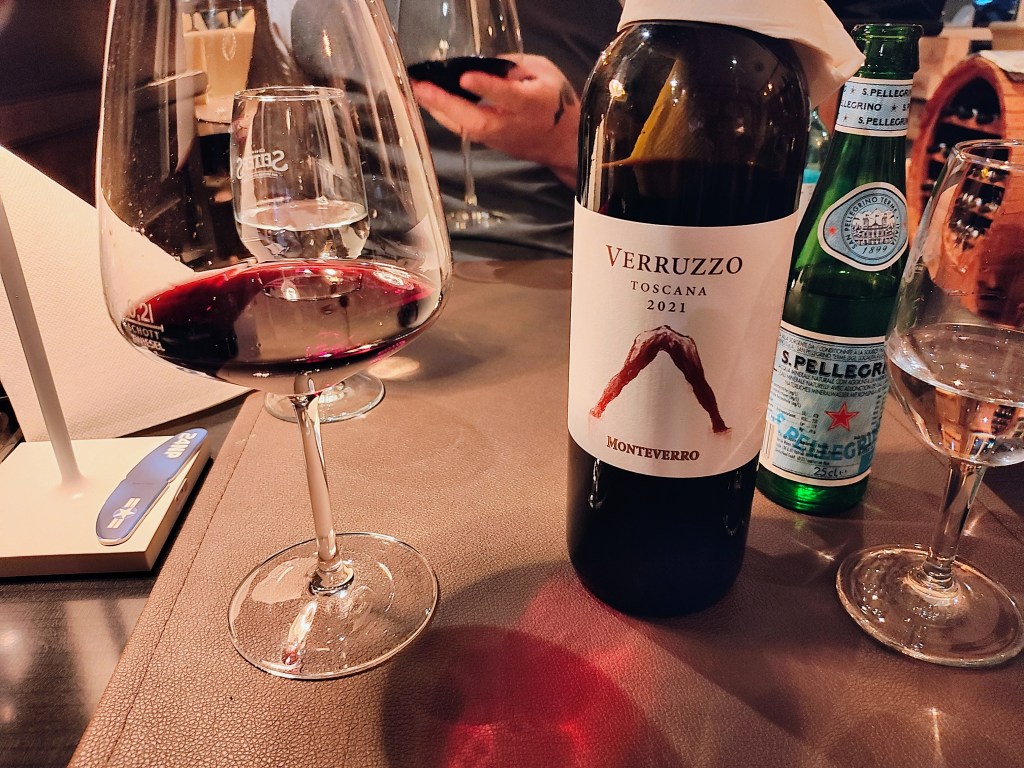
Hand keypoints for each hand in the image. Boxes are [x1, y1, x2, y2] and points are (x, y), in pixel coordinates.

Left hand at [410, 54, 579, 187]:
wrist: (561, 141)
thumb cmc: (555, 100)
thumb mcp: (545, 73)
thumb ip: (516, 67)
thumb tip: (485, 64)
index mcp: (532, 103)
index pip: (507, 96)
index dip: (487, 87)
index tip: (466, 77)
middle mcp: (512, 123)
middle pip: (477, 120)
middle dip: (447, 104)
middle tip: (421, 87)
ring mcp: (498, 137)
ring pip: (465, 128)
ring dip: (438, 110)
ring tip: (414, 90)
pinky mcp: (487, 143)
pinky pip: (462, 129)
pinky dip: (443, 115)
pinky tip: (426, 100)